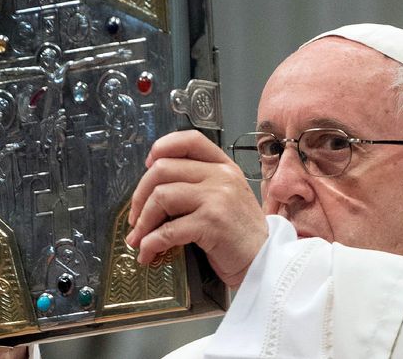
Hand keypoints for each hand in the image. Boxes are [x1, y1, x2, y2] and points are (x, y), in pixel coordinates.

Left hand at [125, 130, 267, 286]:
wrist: (267, 262)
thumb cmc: (241, 235)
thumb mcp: (227, 198)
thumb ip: (200, 185)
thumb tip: (153, 188)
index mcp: (224, 167)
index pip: (189, 140)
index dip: (162, 148)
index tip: (148, 166)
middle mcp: (222, 176)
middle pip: (163, 169)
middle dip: (139, 195)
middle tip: (135, 217)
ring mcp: (217, 198)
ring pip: (161, 196)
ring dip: (142, 221)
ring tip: (139, 238)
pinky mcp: (211, 223)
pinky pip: (167, 230)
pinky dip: (150, 244)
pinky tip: (148, 254)